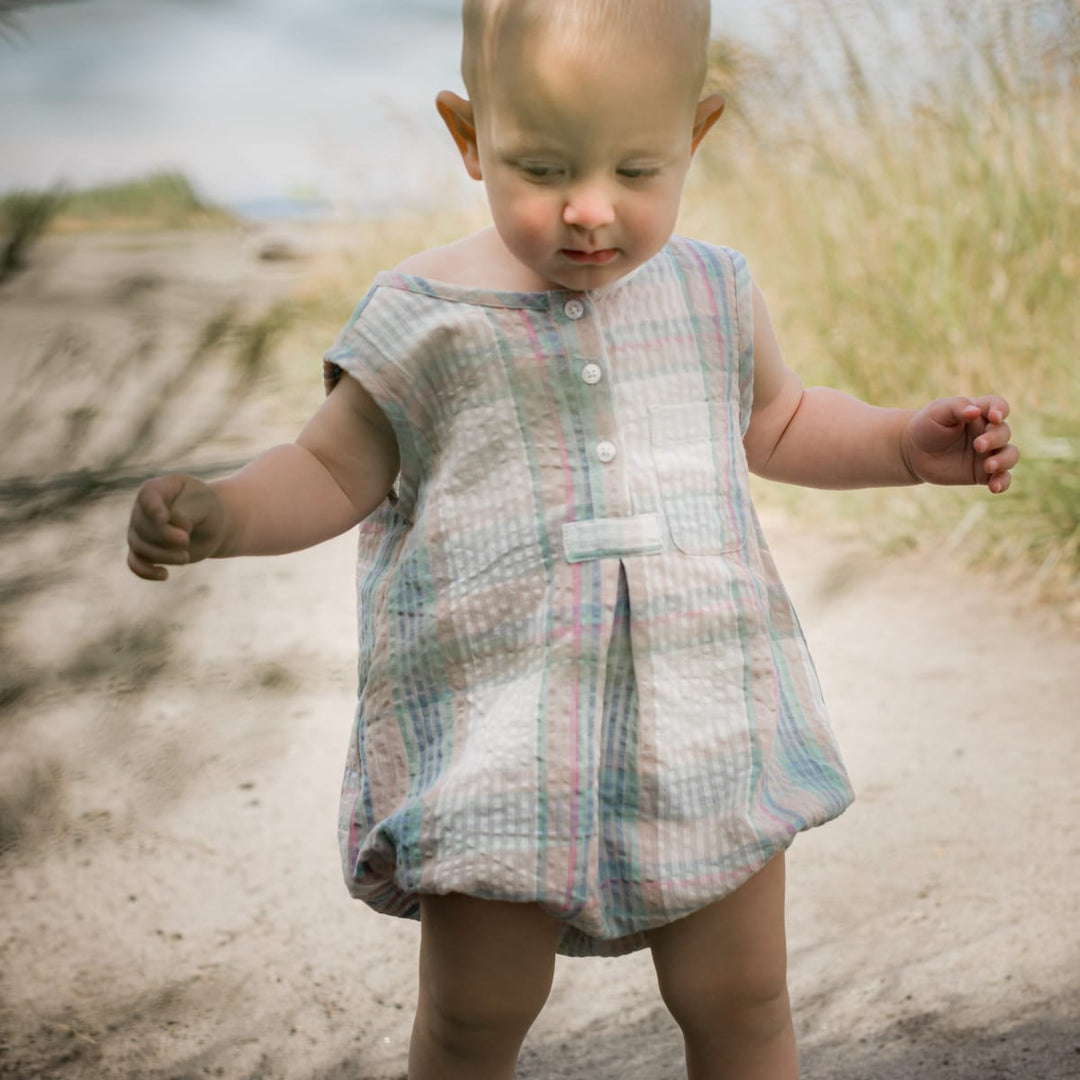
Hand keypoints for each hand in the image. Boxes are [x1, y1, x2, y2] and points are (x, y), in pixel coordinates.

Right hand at [126, 474, 226, 579]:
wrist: (209, 524)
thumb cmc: (206, 508)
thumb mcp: (204, 504)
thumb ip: (186, 512)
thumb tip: (174, 528)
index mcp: (157, 488)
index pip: (148, 496)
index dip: (153, 508)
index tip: (164, 518)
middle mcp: (142, 509)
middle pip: (143, 526)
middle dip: (164, 536)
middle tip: (186, 541)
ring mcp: (139, 530)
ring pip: (139, 546)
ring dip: (162, 555)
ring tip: (186, 557)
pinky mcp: (144, 550)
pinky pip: (135, 563)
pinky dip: (145, 572)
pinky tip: (165, 575)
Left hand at [901, 396, 1018, 493]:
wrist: (913, 452)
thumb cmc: (926, 426)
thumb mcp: (937, 412)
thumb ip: (957, 408)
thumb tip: (975, 411)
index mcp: (980, 412)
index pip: (999, 406)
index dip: (1001, 410)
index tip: (994, 417)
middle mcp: (988, 432)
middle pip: (1004, 432)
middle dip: (995, 439)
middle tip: (978, 445)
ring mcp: (988, 453)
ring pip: (1010, 455)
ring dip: (1004, 460)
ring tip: (988, 466)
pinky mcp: (982, 473)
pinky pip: (1001, 478)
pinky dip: (1002, 482)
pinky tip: (994, 487)